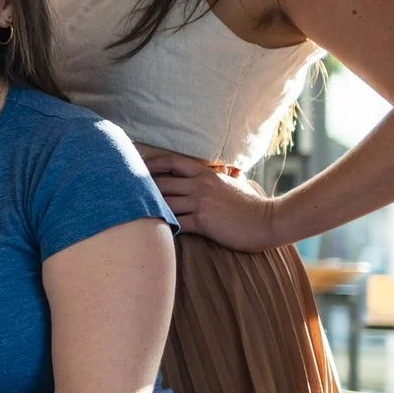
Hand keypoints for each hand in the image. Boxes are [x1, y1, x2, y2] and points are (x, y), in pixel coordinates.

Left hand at [138, 146, 280, 250]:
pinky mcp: (203, 221)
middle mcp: (200, 185)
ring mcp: (200, 203)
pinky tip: (152, 231)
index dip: (151, 164)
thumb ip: (226, 176)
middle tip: (125, 194)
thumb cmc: (253, 205)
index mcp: (206, 173)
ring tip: (133, 213)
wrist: (268, 222)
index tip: (136, 167)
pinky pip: (175, 222)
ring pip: (164, 202)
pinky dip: (163, 226)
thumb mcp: (237, 183)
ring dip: (149, 208)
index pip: (171, 161)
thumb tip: (229, 172)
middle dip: (142, 189)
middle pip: (161, 183)